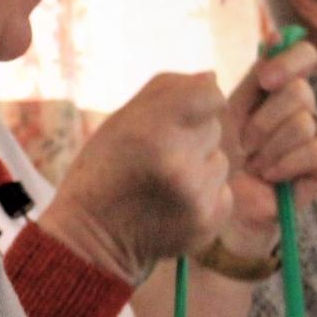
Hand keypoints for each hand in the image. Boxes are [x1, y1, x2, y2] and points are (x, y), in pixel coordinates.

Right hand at [39, 72, 233, 284]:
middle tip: (158, 158)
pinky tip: (176, 205)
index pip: (210, 95)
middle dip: (193, 136)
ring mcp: (195, 195)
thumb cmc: (104, 170)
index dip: (200, 101)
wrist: (91, 240)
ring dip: (200, 167)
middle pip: (215, 127)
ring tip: (165, 184)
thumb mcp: (120, 120)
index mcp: (150, 129)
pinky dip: (206, 196)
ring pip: (221, 161)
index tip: (184, 113)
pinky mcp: (208, 221)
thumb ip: (166, 91)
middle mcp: (176, 161)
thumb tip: (212, 77)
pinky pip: (224, 191)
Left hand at [214, 40, 316, 261]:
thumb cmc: (215, 159)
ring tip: (253, 165)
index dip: (290, 59)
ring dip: (270, 147)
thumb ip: (228, 86)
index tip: (265, 79)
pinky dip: (287, 164)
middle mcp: (299, 106)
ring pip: (304, 122)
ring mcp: (315, 133)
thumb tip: (246, 54)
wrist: (224, 205)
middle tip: (243, 143)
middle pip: (300, 90)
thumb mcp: (213, 119)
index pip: (303, 55)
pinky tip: (269, 175)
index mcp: (274, 87)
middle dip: (265, 119)